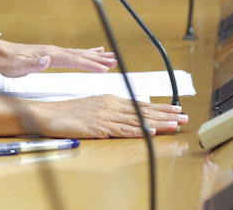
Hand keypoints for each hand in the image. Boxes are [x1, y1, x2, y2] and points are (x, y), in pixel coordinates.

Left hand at [0, 40, 115, 76]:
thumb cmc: (7, 62)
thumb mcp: (16, 67)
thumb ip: (32, 65)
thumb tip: (47, 61)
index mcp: (49, 55)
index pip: (73, 61)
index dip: (89, 65)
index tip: (104, 69)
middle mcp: (54, 51)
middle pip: (80, 55)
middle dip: (98, 59)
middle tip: (115, 61)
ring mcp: (53, 51)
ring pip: (79, 53)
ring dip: (95, 55)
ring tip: (111, 56)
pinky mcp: (51, 53)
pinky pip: (73, 53)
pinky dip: (86, 52)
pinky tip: (94, 50)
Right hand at [36, 95, 187, 137]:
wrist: (48, 114)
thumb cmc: (68, 113)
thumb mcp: (93, 108)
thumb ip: (111, 112)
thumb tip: (127, 117)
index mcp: (110, 100)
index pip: (141, 104)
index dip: (160, 108)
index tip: (176, 110)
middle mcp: (111, 105)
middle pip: (144, 110)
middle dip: (166, 114)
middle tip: (184, 116)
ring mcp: (105, 116)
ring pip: (138, 119)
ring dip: (159, 122)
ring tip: (175, 124)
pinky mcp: (99, 127)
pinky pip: (122, 130)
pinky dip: (138, 130)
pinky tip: (150, 131)